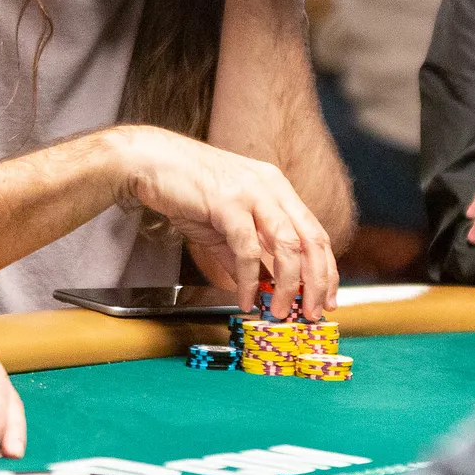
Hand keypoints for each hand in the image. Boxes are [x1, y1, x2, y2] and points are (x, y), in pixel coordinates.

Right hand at [110, 125, 338, 319]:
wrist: (148, 161)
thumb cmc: (184, 187)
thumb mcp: (222, 224)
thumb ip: (242, 256)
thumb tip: (259, 289)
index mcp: (275, 188)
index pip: (314, 232)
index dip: (325, 269)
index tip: (325, 298)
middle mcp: (270, 187)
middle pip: (312, 240)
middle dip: (317, 282)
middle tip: (313, 313)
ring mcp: (251, 192)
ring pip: (288, 245)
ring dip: (288, 286)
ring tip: (280, 312)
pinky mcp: (227, 203)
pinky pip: (247, 250)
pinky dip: (250, 280)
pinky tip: (245, 299)